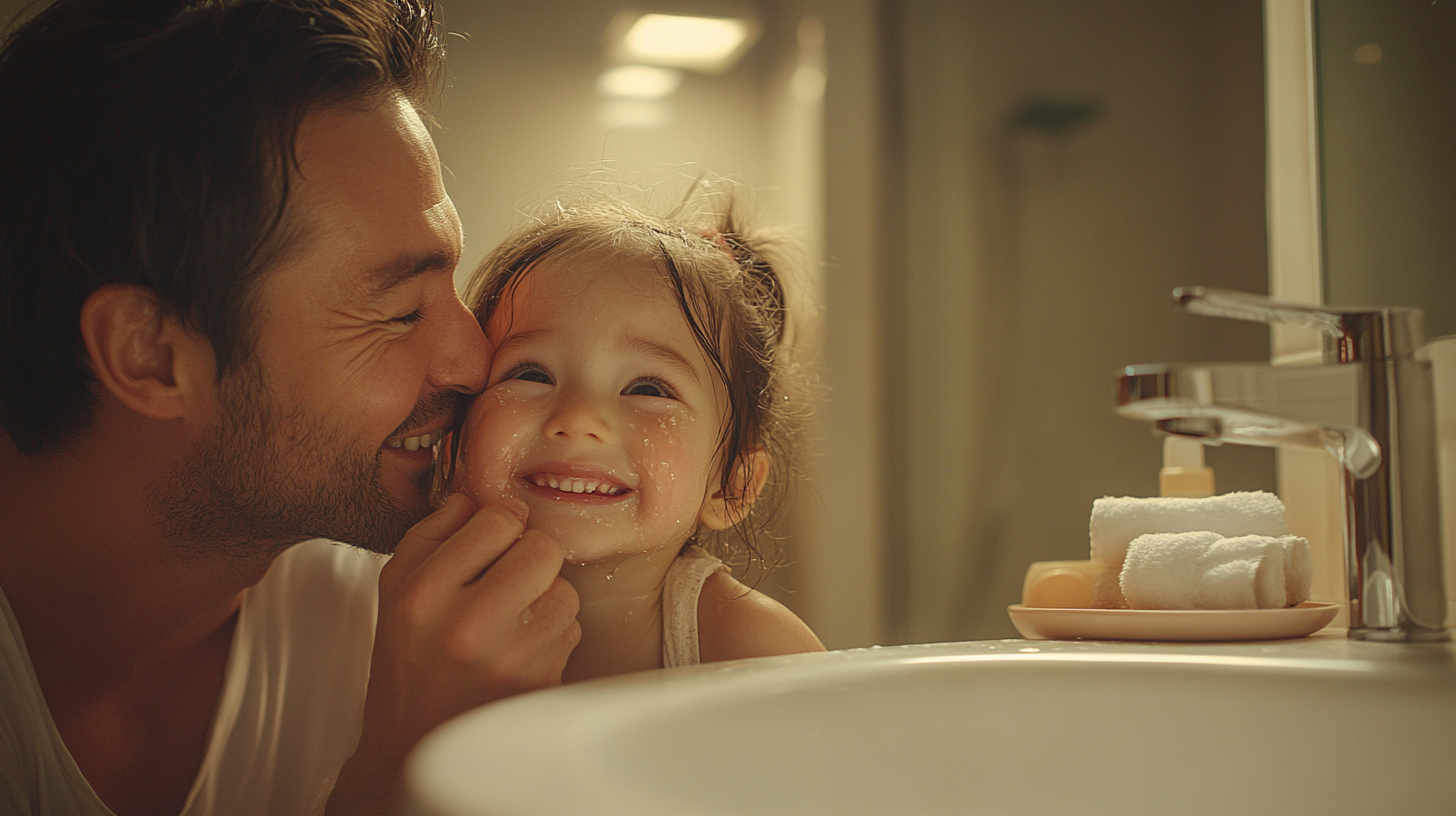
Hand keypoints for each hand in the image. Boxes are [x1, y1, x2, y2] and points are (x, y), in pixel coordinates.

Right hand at [328, 493, 579, 813]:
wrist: (416, 743)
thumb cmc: (407, 659)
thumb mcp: (396, 589)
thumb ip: (432, 533)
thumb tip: (474, 495)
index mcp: (424, 594)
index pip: (495, 520)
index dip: (501, 521)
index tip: (496, 534)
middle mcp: (467, 626)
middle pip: (542, 549)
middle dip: (531, 553)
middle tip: (511, 570)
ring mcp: (509, 659)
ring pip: (565, 590)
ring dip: (546, 596)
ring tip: (514, 614)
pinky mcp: (539, 684)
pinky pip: (570, 631)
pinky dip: (552, 632)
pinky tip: (521, 645)